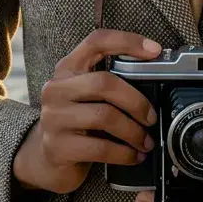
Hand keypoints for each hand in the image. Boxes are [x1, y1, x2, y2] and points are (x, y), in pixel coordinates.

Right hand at [12, 29, 161, 195]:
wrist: (47, 160)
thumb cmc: (77, 123)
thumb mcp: (86, 96)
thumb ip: (108, 84)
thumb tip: (152, 82)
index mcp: (68, 68)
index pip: (97, 41)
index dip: (127, 41)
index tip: (155, 50)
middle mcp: (57, 88)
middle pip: (105, 82)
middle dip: (136, 101)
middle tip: (151, 117)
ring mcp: (54, 117)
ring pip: (104, 116)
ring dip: (133, 132)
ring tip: (145, 141)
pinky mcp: (58, 146)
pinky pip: (100, 148)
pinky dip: (124, 153)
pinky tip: (133, 156)